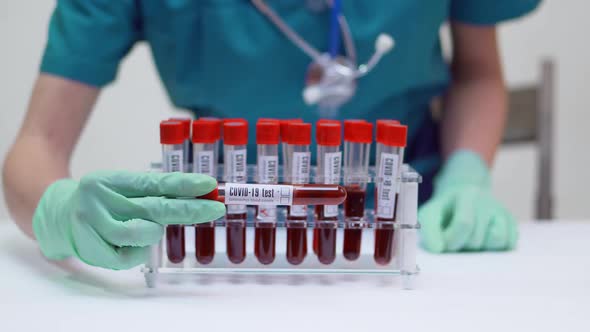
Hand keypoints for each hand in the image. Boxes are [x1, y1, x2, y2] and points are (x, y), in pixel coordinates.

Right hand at [33, 171, 224, 268]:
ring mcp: (93, 225)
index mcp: (111, 180)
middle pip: (154, 207)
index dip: (183, 185)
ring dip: (154, 233)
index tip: (209, 186)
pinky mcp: (91, 249)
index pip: (154, 182)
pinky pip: (129, 257)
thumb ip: (152, 193)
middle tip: (215, 209)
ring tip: (147, 228)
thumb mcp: (122, 188)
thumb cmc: (101, 201)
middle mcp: (101, 200)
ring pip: (141, 233)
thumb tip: (196, 197)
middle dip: (189, 209)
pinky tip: (128, 244)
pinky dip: (137, 252)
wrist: (56, 215)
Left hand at [419, 151, 517, 252]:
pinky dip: (496, 249)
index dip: (452, 240)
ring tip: (471, 239)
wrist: (464, 198)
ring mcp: (502, 212)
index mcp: (467, 195)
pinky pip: (510, 244)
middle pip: (477, 238)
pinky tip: (484, 240)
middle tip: (456, 239)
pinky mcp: (512, 223)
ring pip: (498, 241)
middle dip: (463, 246)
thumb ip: (429, 231)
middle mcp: (488, 201)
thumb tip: (438, 249)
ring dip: (481, 248)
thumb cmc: (444, 211)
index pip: (464, 223)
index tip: (443, 243)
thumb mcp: (429, 215)